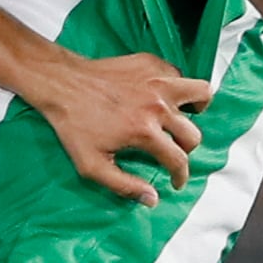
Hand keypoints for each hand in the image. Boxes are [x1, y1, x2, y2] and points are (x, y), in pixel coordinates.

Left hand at [26, 51, 211, 205]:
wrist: (62, 83)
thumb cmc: (73, 124)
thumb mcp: (92, 165)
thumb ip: (124, 186)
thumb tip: (152, 199)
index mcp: (145, 131)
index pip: (179, 160)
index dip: (181, 176)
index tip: (176, 181)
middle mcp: (157, 105)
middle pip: (193, 133)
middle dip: (186, 149)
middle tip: (173, 151)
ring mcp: (157, 80)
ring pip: (200, 93)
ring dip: (198, 108)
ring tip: (185, 116)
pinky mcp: (151, 63)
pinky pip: (178, 75)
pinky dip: (176, 87)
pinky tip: (162, 96)